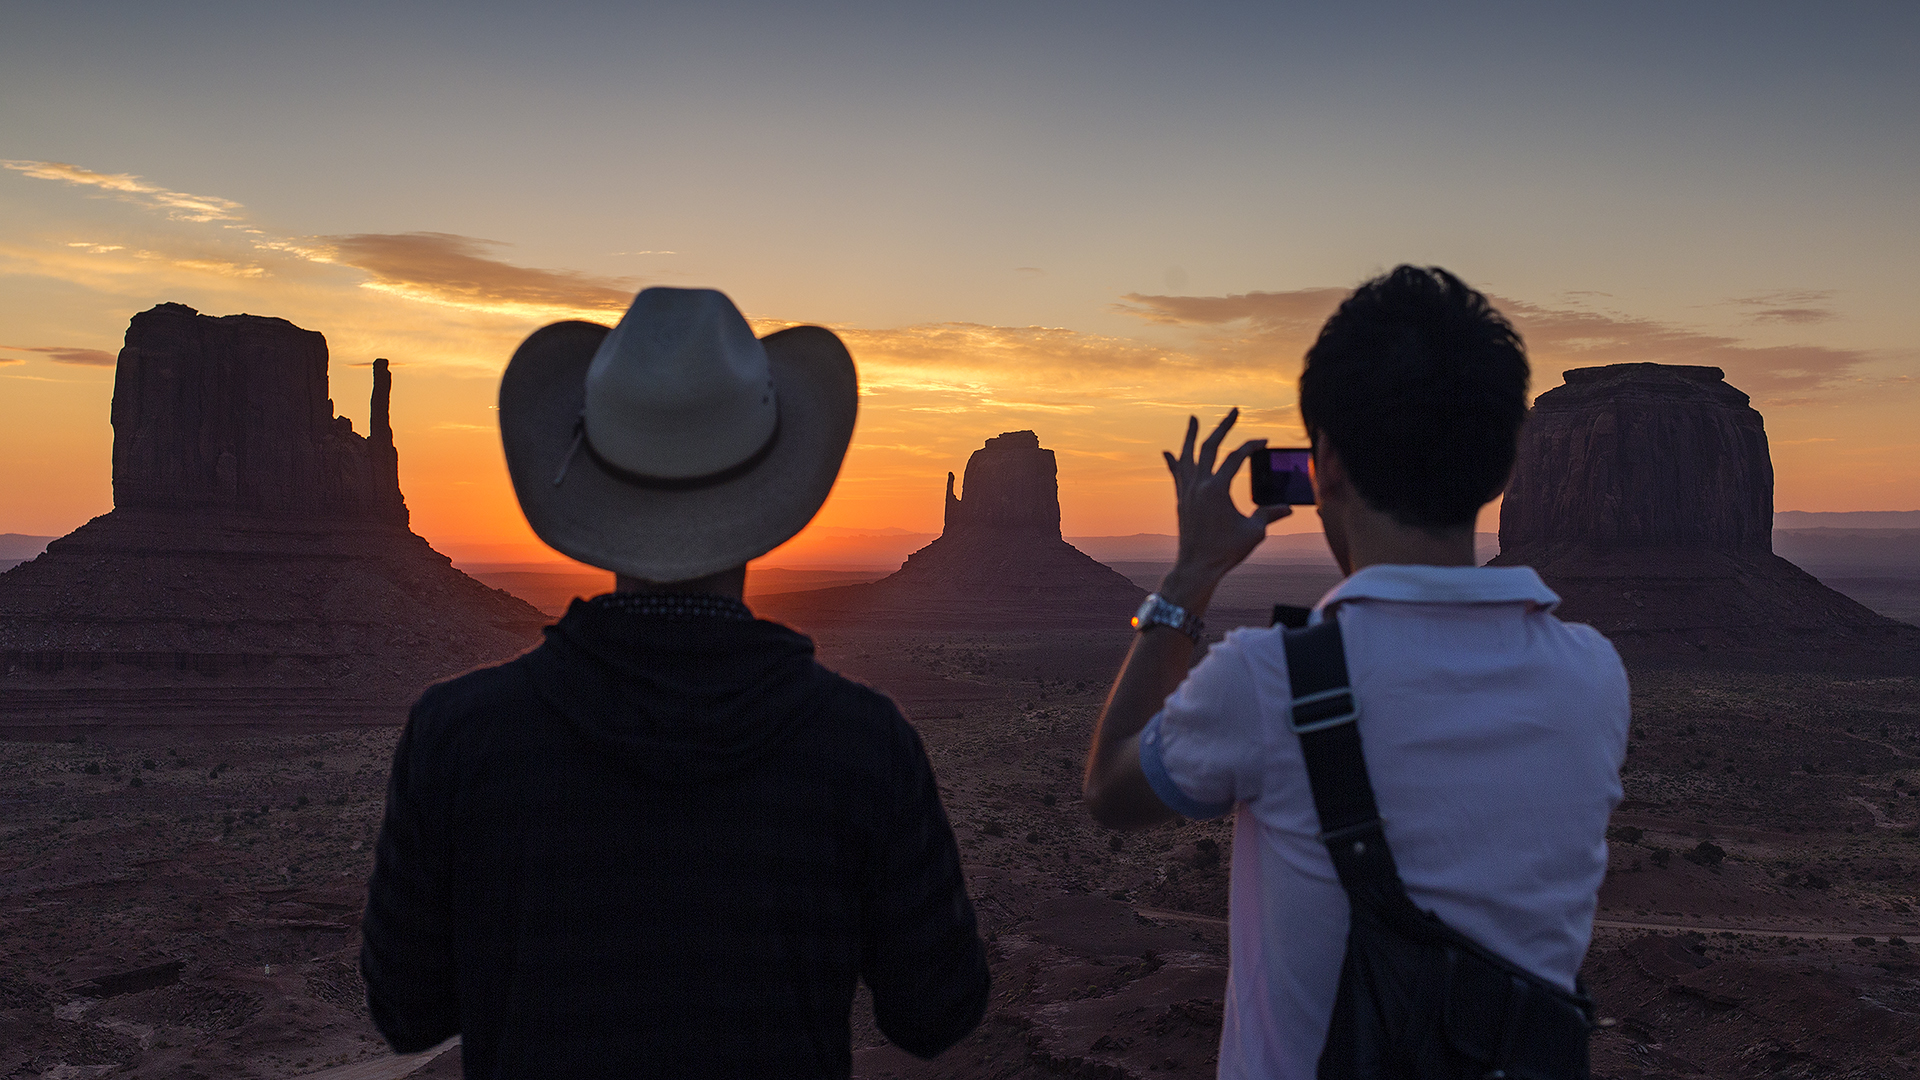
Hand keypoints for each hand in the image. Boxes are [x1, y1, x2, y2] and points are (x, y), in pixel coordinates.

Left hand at [1160, 409, 1291, 610]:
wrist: (1197, 567)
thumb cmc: (1225, 551)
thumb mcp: (1253, 532)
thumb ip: (1269, 514)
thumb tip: (1287, 508)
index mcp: (1216, 489)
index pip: (1237, 458)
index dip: (1252, 447)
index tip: (1264, 441)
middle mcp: (1198, 485)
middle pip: (1209, 447)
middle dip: (1223, 427)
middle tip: (1234, 411)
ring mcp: (1187, 491)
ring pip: (1187, 456)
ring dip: (1191, 436)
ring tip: (1192, 419)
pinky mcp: (1181, 500)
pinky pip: (1176, 474)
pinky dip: (1174, 461)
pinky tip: (1168, 452)